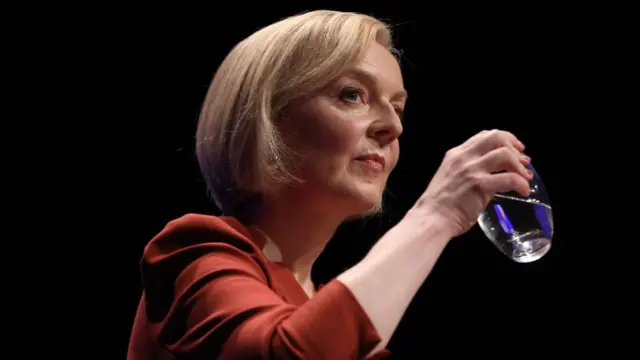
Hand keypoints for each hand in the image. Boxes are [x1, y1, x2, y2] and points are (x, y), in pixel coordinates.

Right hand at [411, 130, 532, 237]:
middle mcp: (464, 157)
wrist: (432, 219)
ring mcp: (471, 170)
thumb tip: (494, 175)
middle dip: (514, 146)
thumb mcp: (452, 178)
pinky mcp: (479, 185)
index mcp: (456, 155)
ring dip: (520, 165)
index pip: (484, 136)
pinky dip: (521, 183)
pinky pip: (509, 178)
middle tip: (524, 160)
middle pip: (496, 137)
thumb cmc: (440, 205)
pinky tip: (524, 191)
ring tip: (525, 177)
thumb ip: (470, 172)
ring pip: (505, 154)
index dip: (504, 139)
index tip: (514, 149)